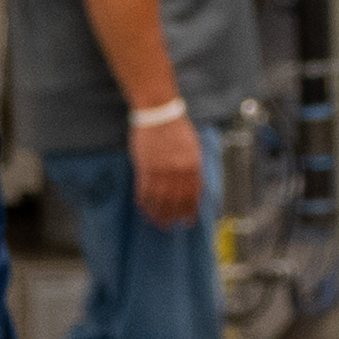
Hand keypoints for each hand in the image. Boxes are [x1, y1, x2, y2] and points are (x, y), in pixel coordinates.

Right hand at [129, 113, 204, 228]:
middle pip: (176, 201)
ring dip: (157, 213)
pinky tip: (142, 208)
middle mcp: (179, 171)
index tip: (187, 221)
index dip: (190, 211)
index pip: (193, 195)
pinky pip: (144, 190)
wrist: (159, 112)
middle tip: (168, 226)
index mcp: (193, 166)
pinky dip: (143, 201)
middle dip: (172, 216)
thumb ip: (194, 168)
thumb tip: (196, 188)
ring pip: (159, 199)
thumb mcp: (193, 148)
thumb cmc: (177, 128)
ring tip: (155, 222)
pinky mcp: (145, 167)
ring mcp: (161, 170)